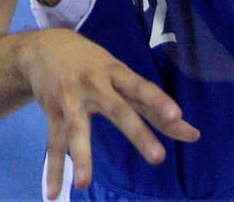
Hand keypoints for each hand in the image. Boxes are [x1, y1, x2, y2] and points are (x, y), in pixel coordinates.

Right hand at [26, 28, 199, 198]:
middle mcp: (94, 84)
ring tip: (84, 184)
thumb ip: (151, 106)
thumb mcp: (120, 75)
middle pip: (117, 110)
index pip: (141, 87)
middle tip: (158, 158)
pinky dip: (53, 169)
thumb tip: (193, 134)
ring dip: (81, 156)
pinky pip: (54, 143)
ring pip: (78, 129)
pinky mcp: (52, 112)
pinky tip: (53, 193)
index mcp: (115, 72)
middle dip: (137, 133)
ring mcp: (70, 99)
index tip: (177, 116)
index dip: (158, 101)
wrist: (41, 47)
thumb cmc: (93, 64)